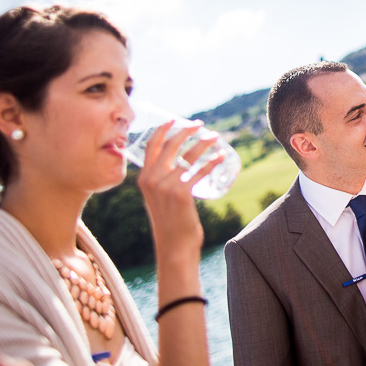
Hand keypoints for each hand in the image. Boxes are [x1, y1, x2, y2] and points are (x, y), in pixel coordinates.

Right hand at [136, 120, 225, 254]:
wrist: (174, 246)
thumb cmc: (170, 222)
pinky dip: (213, 161)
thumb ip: (161, 181)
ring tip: (215, 137)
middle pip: (170, 145)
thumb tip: (178, 165)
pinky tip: (221, 156)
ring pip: (188, 156)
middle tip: (201, 124)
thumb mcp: (157, 198)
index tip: (175, 119)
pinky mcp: (181, 194)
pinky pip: (199, 172)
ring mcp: (166, 186)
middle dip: (187, 130)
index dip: (163, 129)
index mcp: (143, 178)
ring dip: (204, 143)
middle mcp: (151, 179)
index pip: (151, 145)